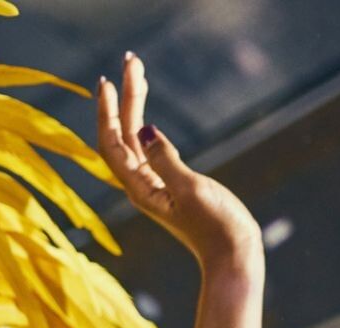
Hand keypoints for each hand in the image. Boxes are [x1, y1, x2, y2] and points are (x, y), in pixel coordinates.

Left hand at [97, 53, 260, 271]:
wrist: (232, 255)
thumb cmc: (216, 226)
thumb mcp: (191, 190)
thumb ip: (166, 161)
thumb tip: (144, 131)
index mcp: (140, 188)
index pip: (113, 142)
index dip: (108, 111)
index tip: (107, 82)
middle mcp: (140, 185)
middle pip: (123, 134)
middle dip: (125, 96)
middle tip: (130, 60)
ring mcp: (154, 185)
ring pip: (135, 139)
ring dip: (135, 106)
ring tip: (138, 73)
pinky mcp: (170, 186)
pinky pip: (147, 151)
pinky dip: (144, 127)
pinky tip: (143, 115)